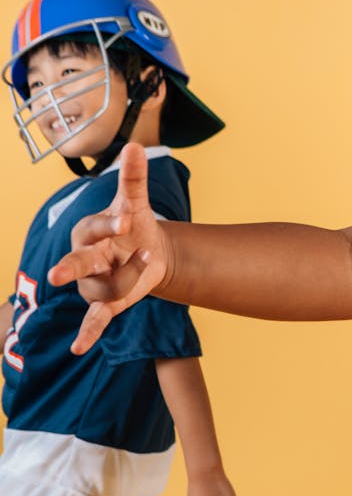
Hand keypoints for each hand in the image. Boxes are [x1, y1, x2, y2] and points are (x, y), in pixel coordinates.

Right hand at [47, 143, 169, 354]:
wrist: (147, 250)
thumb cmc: (134, 225)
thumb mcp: (136, 202)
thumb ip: (134, 178)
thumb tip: (134, 146)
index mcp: (91, 232)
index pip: (96, 228)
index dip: (110, 226)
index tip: (127, 222)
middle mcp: (87, 258)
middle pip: (75, 264)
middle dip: (68, 268)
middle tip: (58, 274)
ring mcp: (95, 282)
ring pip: (104, 289)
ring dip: (125, 282)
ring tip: (148, 262)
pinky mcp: (108, 303)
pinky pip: (94, 320)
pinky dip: (87, 334)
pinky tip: (78, 349)